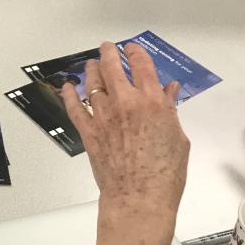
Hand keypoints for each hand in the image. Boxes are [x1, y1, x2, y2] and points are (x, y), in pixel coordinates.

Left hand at [62, 42, 189, 244]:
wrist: (139, 197)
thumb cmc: (166, 172)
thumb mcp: (178, 138)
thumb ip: (170, 110)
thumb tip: (168, 91)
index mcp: (153, 101)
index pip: (142, 66)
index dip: (136, 53)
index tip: (132, 48)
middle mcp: (126, 103)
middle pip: (113, 69)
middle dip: (109, 54)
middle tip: (107, 47)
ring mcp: (104, 116)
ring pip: (93, 84)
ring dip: (91, 70)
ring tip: (91, 64)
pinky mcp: (89, 131)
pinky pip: (75, 107)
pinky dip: (69, 95)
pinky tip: (67, 87)